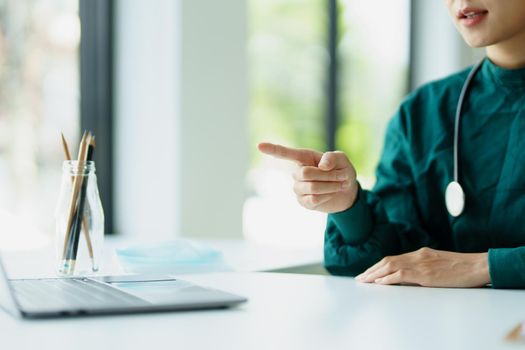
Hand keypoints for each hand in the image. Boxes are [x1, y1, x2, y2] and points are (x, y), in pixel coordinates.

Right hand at [257, 142, 357, 212]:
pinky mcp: (303, 201)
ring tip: (338, 184)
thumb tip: (322, 165)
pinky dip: (326, 196)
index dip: (272, 149)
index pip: (285, 153)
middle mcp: (297, 172)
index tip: (259, 146)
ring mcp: (299, 188)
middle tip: (340, 176)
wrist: (347, 191)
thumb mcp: (342, 160)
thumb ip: (333, 158)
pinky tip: (329, 194)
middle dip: (326, 175)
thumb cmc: (342, 170)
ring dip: (330, 186)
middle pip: (304, 173)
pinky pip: (313, 199)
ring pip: (311, 187)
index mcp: (304, 157)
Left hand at [355, 247, 489, 287]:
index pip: (393, 258)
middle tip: (360, 278)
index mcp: (420, 254)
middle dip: (372, 270)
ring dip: (375, 274)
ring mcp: (420, 264)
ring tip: (364, 281)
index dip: (378, 266)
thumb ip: (424, 267)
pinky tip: (379, 283)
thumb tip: (410, 276)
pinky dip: (388, 278)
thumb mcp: (438, 264)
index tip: (368, 273)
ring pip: (390, 267)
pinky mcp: (425, 274)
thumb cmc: (462, 268)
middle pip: (388, 261)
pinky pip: (401, 275)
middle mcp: (417, 256)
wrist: (477, 265)